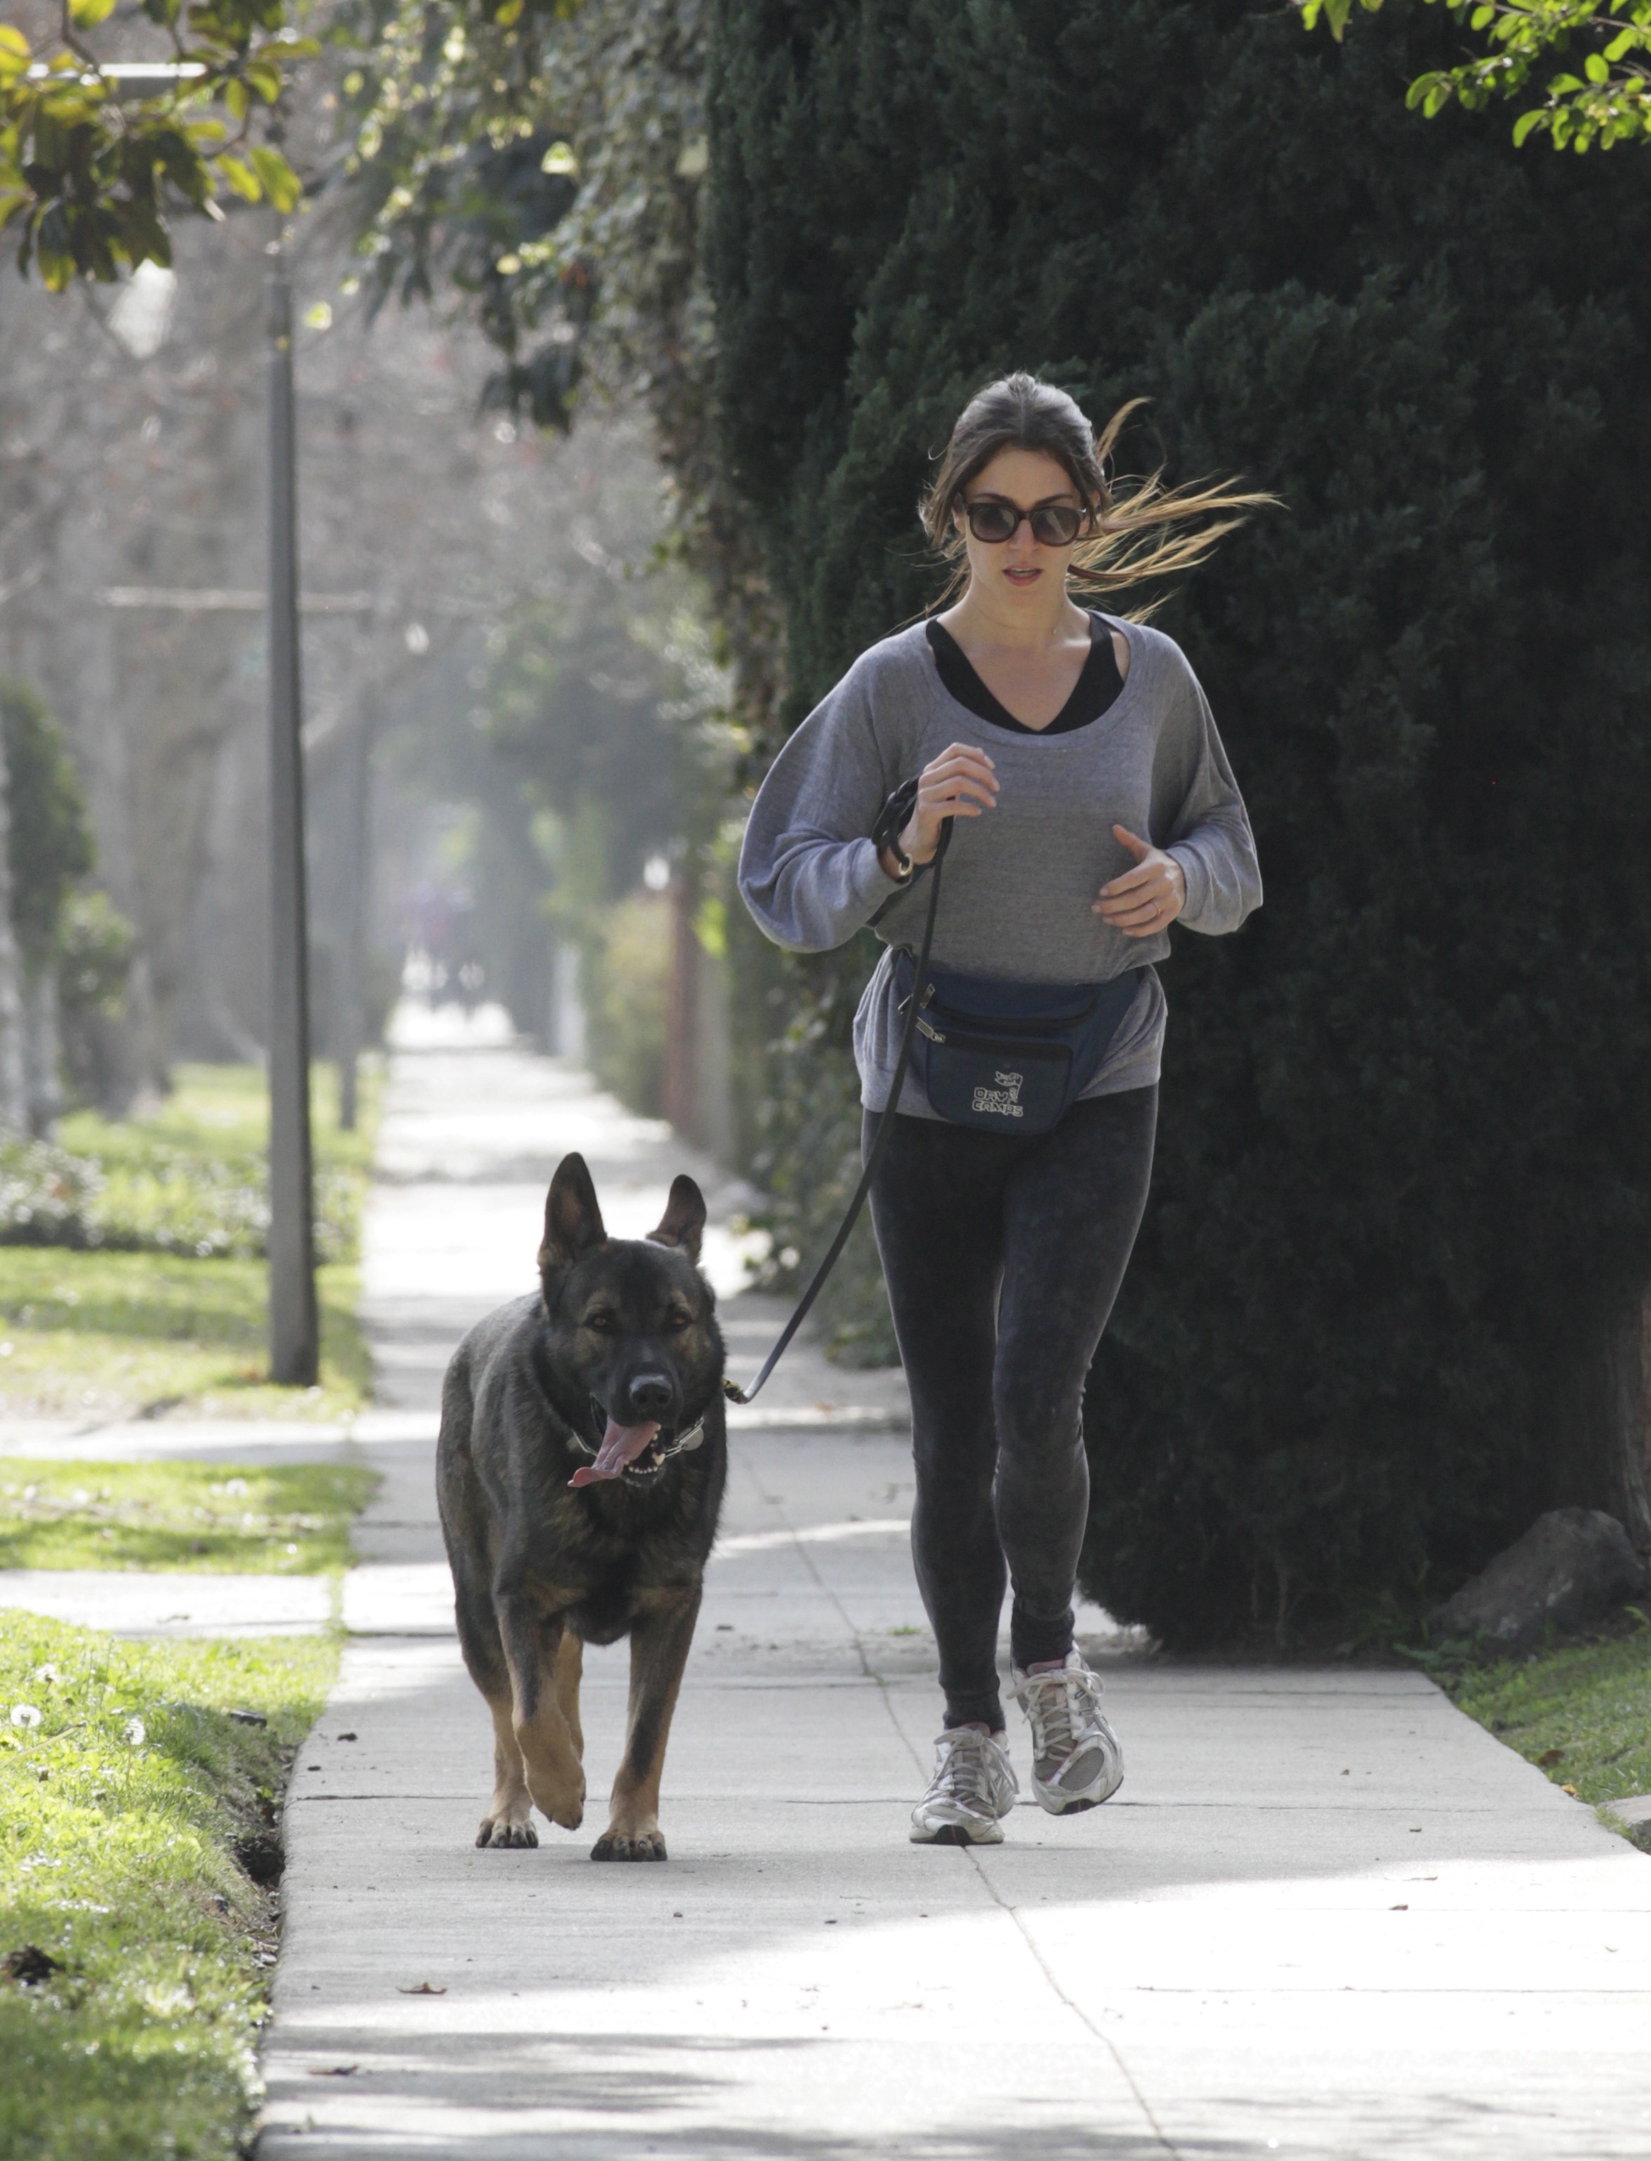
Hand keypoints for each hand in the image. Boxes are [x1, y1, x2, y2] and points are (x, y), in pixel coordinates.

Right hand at [894, 742, 998, 867]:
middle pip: (960, 764)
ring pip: (959, 782)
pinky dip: (970, 808)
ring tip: (992, 802)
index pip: (955, 750)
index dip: (975, 755)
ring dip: (981, 792)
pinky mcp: (927, 811)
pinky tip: (978, 812)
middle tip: (996, 787)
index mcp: (932, 768)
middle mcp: (927, 778)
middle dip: (983, 774)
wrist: (921, 835)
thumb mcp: (950, 786)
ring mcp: (925, 794)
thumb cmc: (940, 809)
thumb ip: (961, 770)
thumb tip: (981, 752)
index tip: (992, 768)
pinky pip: (954, 806)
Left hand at [1094, 825, 1185, 936]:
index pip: (1133, 878)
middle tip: (1096, 908)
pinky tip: (1124, 930)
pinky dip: (1140, 930)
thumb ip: (1129, 841)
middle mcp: (1164, 883)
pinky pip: (1156, 925)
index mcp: (1155, 867)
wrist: (1187, 876)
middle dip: (1113, 906)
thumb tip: (1114, 827)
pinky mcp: (1173, 913)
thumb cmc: (1158, 864)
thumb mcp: (1146, 850)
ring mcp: (1169, 900)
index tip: (1101, 892)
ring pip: (1144, 914)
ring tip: (1106, 919)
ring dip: (1122, 919)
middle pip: (1135, 899)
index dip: (1116, 887)